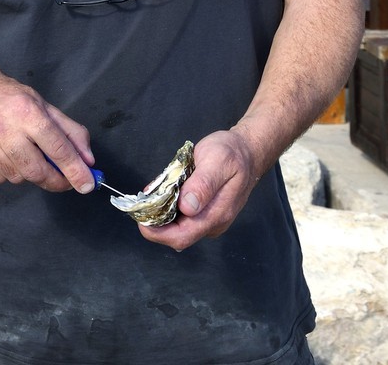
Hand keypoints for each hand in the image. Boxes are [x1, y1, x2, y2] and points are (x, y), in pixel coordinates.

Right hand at [0, 60, 96, 193]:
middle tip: (61, 179)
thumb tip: (87, 161)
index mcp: (26, 111)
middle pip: (36, 170)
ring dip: (27, 172)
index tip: (87, 185)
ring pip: (17, 177)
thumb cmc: (10, 98)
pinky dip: (7, 172)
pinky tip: (3, 153)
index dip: (75, 170)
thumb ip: (71, 132)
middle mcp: (3, 126)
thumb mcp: (44, 105)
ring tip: (22, 151)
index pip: (57, 147)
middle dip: (54, 180)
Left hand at [137, 130, 260, 250]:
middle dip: (155, 222)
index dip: (157, 232)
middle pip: (176, 235)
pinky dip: (168, 207)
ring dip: (161, 213)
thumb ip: (203, 184)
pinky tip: (165, 190)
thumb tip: (187, 207)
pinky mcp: (205, 213)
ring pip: (177, 226)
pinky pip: (182, 217)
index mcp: (217, 214)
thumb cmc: (232, 154)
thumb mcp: (217, 161)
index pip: (181, 237)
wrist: (248, 151)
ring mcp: (209, 220)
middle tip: (143, 200)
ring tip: (155, 191)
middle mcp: (212, 223)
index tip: (140, 216)